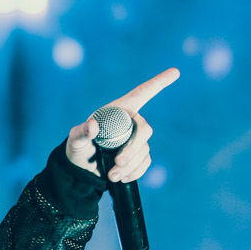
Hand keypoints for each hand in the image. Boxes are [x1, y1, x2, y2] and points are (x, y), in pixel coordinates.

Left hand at [65, 67, 179, 182]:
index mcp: (118, 111)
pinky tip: (122, 178)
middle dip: (133, 147)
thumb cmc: (77, 148)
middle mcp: (131, 123)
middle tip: (118, 161)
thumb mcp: (75, 139)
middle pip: (145, 130)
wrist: (81, 170)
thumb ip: (82, 132)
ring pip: (144, 150)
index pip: (142, 93)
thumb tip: (93, 126)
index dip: (158, 83)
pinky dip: (134, 172)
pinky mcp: (138, 156)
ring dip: (129, 165)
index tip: (175, 71)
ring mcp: (136, 140)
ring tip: (112, 175)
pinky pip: (145, 163)